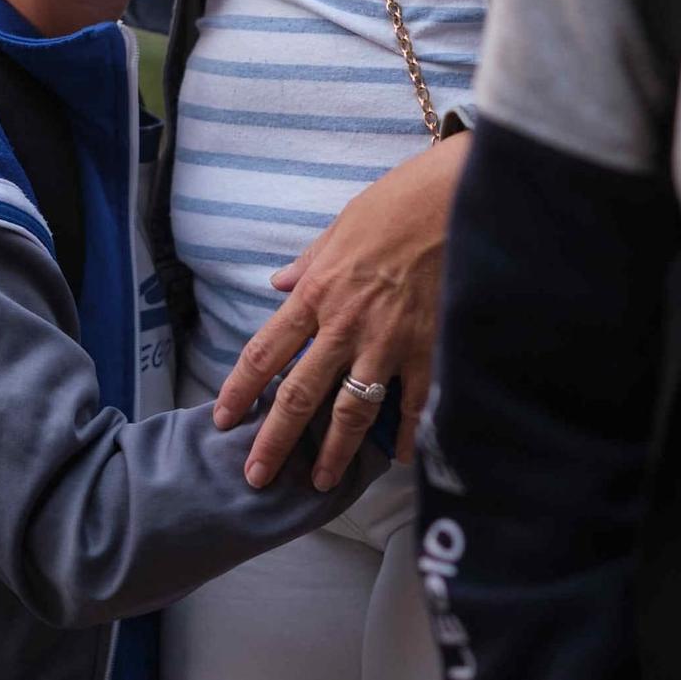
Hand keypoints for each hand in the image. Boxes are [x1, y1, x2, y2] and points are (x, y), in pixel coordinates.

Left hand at [214, 131, 469, 489]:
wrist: (456, 198)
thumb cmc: (397, 204)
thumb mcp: (339, 227)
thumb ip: (308, 263)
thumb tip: (279, 282)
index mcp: (316, 293)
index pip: (264, 351)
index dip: (240, 389)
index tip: (224, 419)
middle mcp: (345, 325)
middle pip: (299, 394)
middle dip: (274, 440)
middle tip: (256, 476)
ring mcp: (388, 342)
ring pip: (352, 410)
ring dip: (333, 450)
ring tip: (320, 481)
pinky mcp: (429, 348)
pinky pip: (413, 403)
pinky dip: (407, 433)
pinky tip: (400, 458)